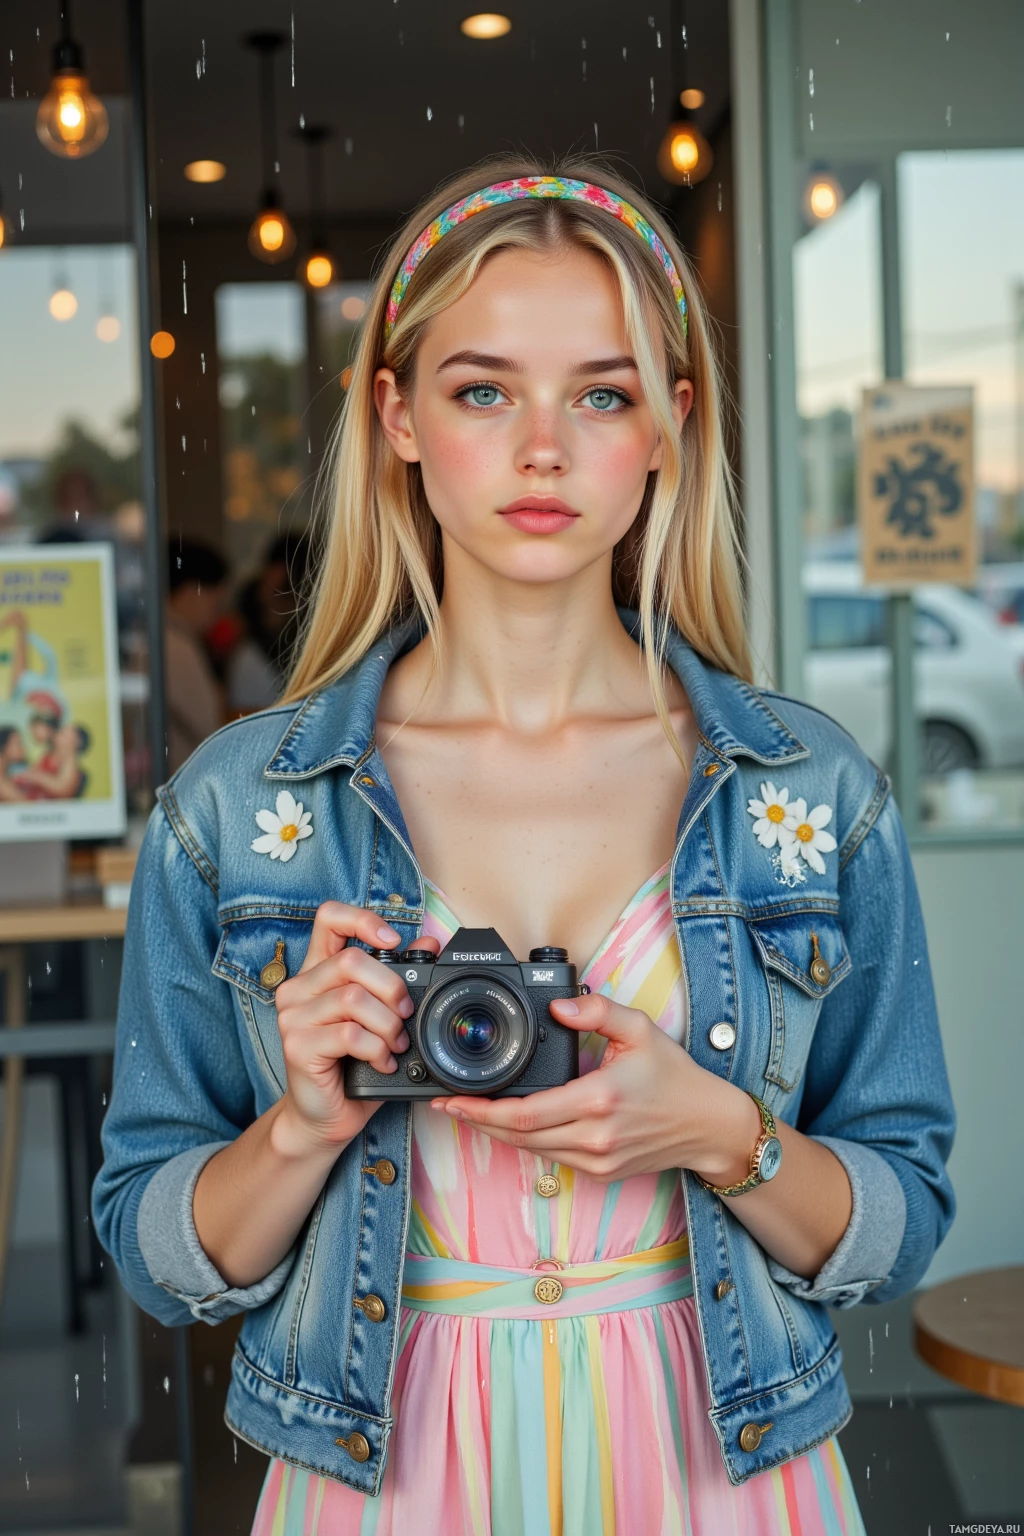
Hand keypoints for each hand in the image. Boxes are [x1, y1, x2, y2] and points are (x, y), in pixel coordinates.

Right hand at [272, 902, 440, 1155]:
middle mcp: (298, 989)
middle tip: (405, 1014)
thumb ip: (398, 978)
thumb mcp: (380, 1017)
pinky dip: (377, 1049)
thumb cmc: (352, 1065)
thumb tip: (429, 944)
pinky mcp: (297, 1046)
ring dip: (388, 1025)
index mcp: (317, 972)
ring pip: (354, 999)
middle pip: (352, 961)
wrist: (325, 1116)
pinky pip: (349, 1035)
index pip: (329, 918)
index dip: (363, 919)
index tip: (392, 941)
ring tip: (395, 1044)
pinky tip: (383, 1061)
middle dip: (391, 988)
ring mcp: (293, 1017)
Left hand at [432, 992, 758, 1182]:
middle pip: (516, 1136)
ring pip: (530, 1150)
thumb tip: (559, 1004)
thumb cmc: (674, 1076)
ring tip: (469, 1113)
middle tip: (446, 1105)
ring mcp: (596, 1159)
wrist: (707, 1125)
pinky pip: (550, 1157)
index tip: (452, 1099)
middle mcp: (593, 1135)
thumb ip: (597, 1010)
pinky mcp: (600, 1172)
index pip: (523, 1113)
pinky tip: (510, 1125)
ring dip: (496, 1133)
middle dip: (476, 1121)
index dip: (480, 1110)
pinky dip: (525, 1142)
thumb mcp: (640, 1029)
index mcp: (598, 1098)